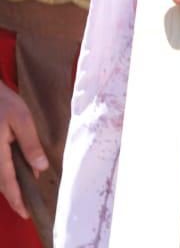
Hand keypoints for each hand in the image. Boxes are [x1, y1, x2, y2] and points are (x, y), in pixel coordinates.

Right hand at [0, 82, 45, 219]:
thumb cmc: (3, 103)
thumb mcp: (22, 120)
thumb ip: (30, 145)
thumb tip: (39, 169)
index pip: (8, 183)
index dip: (17, 199)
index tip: (25, 213)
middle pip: (0, 183)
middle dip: (13, 196)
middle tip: (26, 208)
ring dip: (9, 185)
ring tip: (23, 193)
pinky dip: (5, 174)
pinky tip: (16, 172)